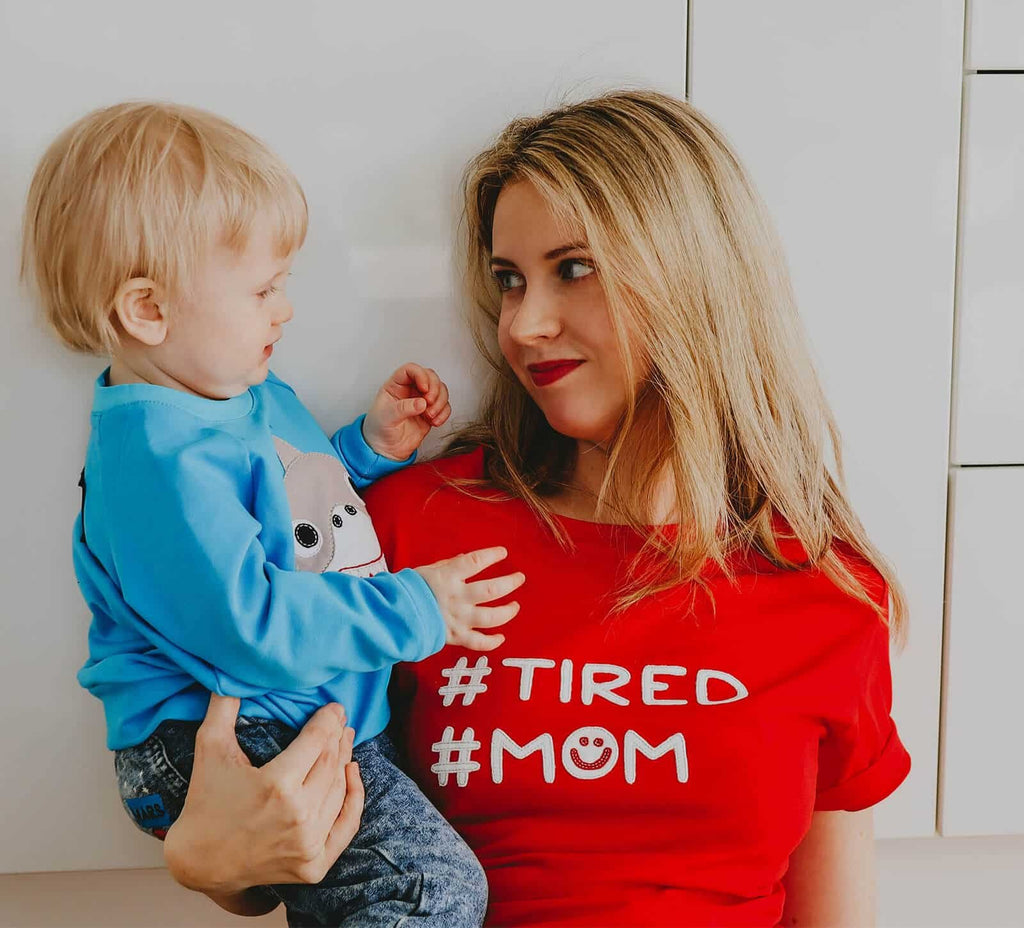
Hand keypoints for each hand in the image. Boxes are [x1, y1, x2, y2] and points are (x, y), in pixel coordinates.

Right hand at [163, 694, 363, 899]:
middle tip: (340, 721)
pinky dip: (354, 799)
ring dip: (345, 761)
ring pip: (339, 790)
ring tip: (344, 741)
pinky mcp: (314, 866)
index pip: (317, 741)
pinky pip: (346, 826)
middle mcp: (298, 815)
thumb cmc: (205, 801)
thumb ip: (224, 707)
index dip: (329, 720)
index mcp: (277, 784)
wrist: (199, 863)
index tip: (334, 708)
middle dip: (338, 737)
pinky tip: (352, 775)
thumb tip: (233, 673)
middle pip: (331, 763)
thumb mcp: (210, 748)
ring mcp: (308, 843)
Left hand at [362, 363, 451, 460]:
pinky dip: (444, 413)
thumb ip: (404, 408)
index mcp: (395, 385)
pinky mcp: (430, 413)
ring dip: (440, 402)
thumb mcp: (387, 417)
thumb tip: (421, 403)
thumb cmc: (379, 430)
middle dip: (434, 389)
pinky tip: (435, 422)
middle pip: (430, 376)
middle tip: (429, 402)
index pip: (410, 370)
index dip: (420, 375)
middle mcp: (410, 390)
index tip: (424, 388)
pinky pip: (444, 407)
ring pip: (440, 390)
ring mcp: (421, 401)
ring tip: (430, 415)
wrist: (386, 449)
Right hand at [414, 546, 523, 650]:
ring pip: (490, 617)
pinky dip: (492, 642)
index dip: (492, 556)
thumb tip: (465, 560)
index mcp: (447, 577)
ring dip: (507, 611)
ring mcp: (457, 618)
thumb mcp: (427, 571)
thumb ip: (448, 566)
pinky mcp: (455, 636)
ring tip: (515, 606)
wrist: (392, 617)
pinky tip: (501, 637)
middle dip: (509, 583)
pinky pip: (478, 643)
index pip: (475, 562)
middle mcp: (456, 597)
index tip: (503, 553)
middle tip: (520, 578)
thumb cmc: (408, 590)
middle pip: (491, 590)